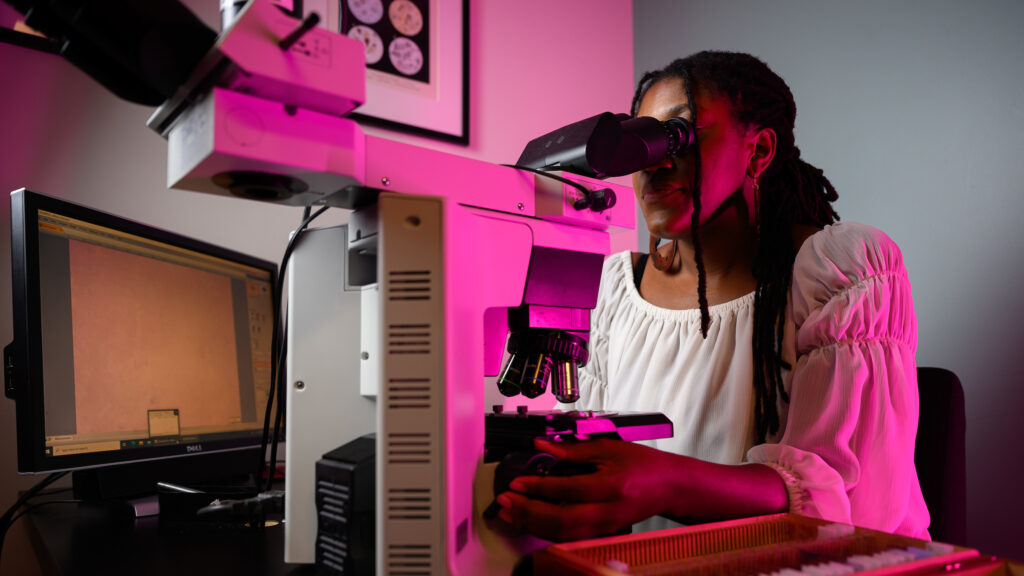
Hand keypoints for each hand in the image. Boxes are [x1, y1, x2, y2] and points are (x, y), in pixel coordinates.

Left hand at [495, 437, 681, 541]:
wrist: (667, 486)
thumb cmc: (643, 465)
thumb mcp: (609, 447)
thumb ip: (573, 450)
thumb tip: (542, 447)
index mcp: (611, 486)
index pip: (568, 490)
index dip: (539, 487)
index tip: (518, 482)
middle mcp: (607, 512)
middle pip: (561, 520)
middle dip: (528, 512)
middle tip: (506, 501)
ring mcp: (604, 527)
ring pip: (562, 534)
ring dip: (531, 524)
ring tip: (510, 513)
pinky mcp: (601, 534)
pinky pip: (568, 537)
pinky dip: (544, 531)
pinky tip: (529, 522)